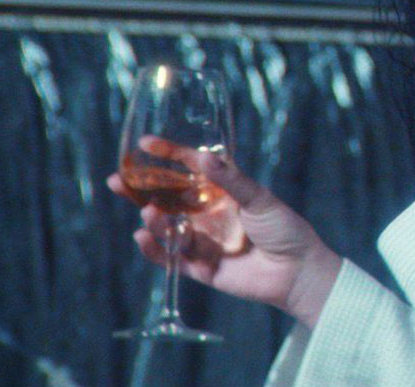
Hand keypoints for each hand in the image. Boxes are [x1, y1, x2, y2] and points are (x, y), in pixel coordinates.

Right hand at [108, 137, 339, 328]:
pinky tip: (143, 237)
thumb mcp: (259, 199)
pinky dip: (155, 249)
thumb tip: (202, 157)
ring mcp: (202, 240)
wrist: (297, 271)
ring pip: (167, 227)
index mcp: (222, 192)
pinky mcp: (200, 267)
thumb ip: (230, 180)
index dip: (168, 156)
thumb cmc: (284, 229)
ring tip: (148, 212)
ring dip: (153, 219)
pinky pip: (170, 258)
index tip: (146, 143)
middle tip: (117, 179)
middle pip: (167, 198)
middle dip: (142, 189)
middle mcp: (207, 214)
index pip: (189, 169)